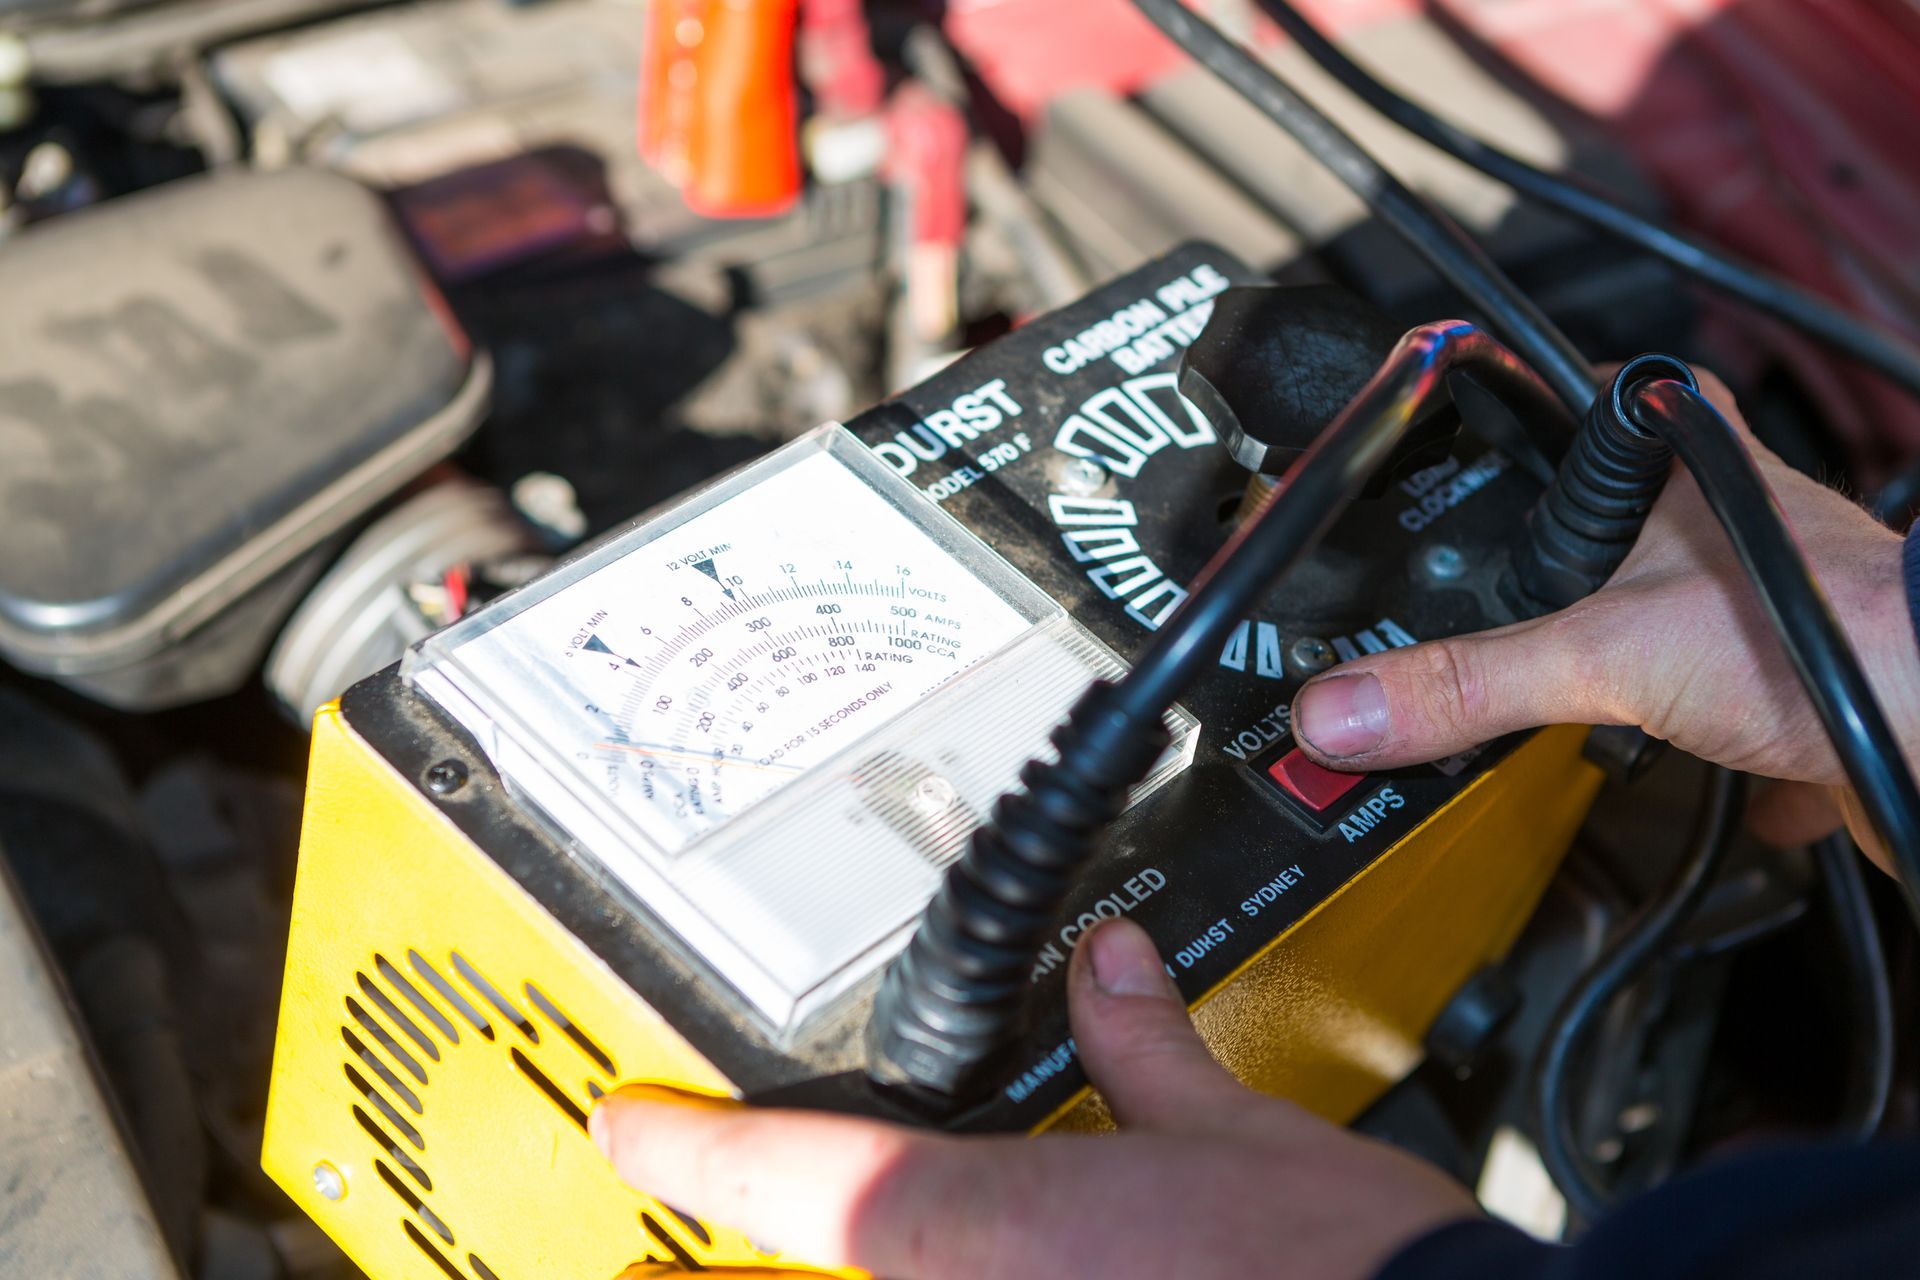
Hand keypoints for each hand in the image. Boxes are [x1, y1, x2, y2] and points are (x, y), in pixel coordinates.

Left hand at [592, 919, 1475, 1278]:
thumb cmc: (1349, 1275)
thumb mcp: (1235, 1131)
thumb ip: (1149, 1046)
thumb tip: (1115, 973)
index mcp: (989, 1221)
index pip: (789, 1177)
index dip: (684, 1150)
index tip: (630, 1128)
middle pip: (809, 1268)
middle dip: (741, 1247)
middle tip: (693, 1206)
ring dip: (839, 1261)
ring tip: (770, 1245)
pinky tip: (987, 1265)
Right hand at [1290, 371, 1919, 868]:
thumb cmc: (1831, 634)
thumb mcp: (1602, 656)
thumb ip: (1468, 683)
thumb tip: (1348, 705)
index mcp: (1677, 459)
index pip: (1584, 390)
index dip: (1523, 400)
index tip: (1462, 418)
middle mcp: (1729, 511)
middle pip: (1622, 509)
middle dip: (1563, 557)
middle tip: (1487, 578)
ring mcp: (1768, 596)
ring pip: (1674, 604)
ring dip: (1628, 649)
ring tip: (1563, 682)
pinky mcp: (1798, 678)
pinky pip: (1732, 701)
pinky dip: (1704, 743)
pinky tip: (1675, 769)